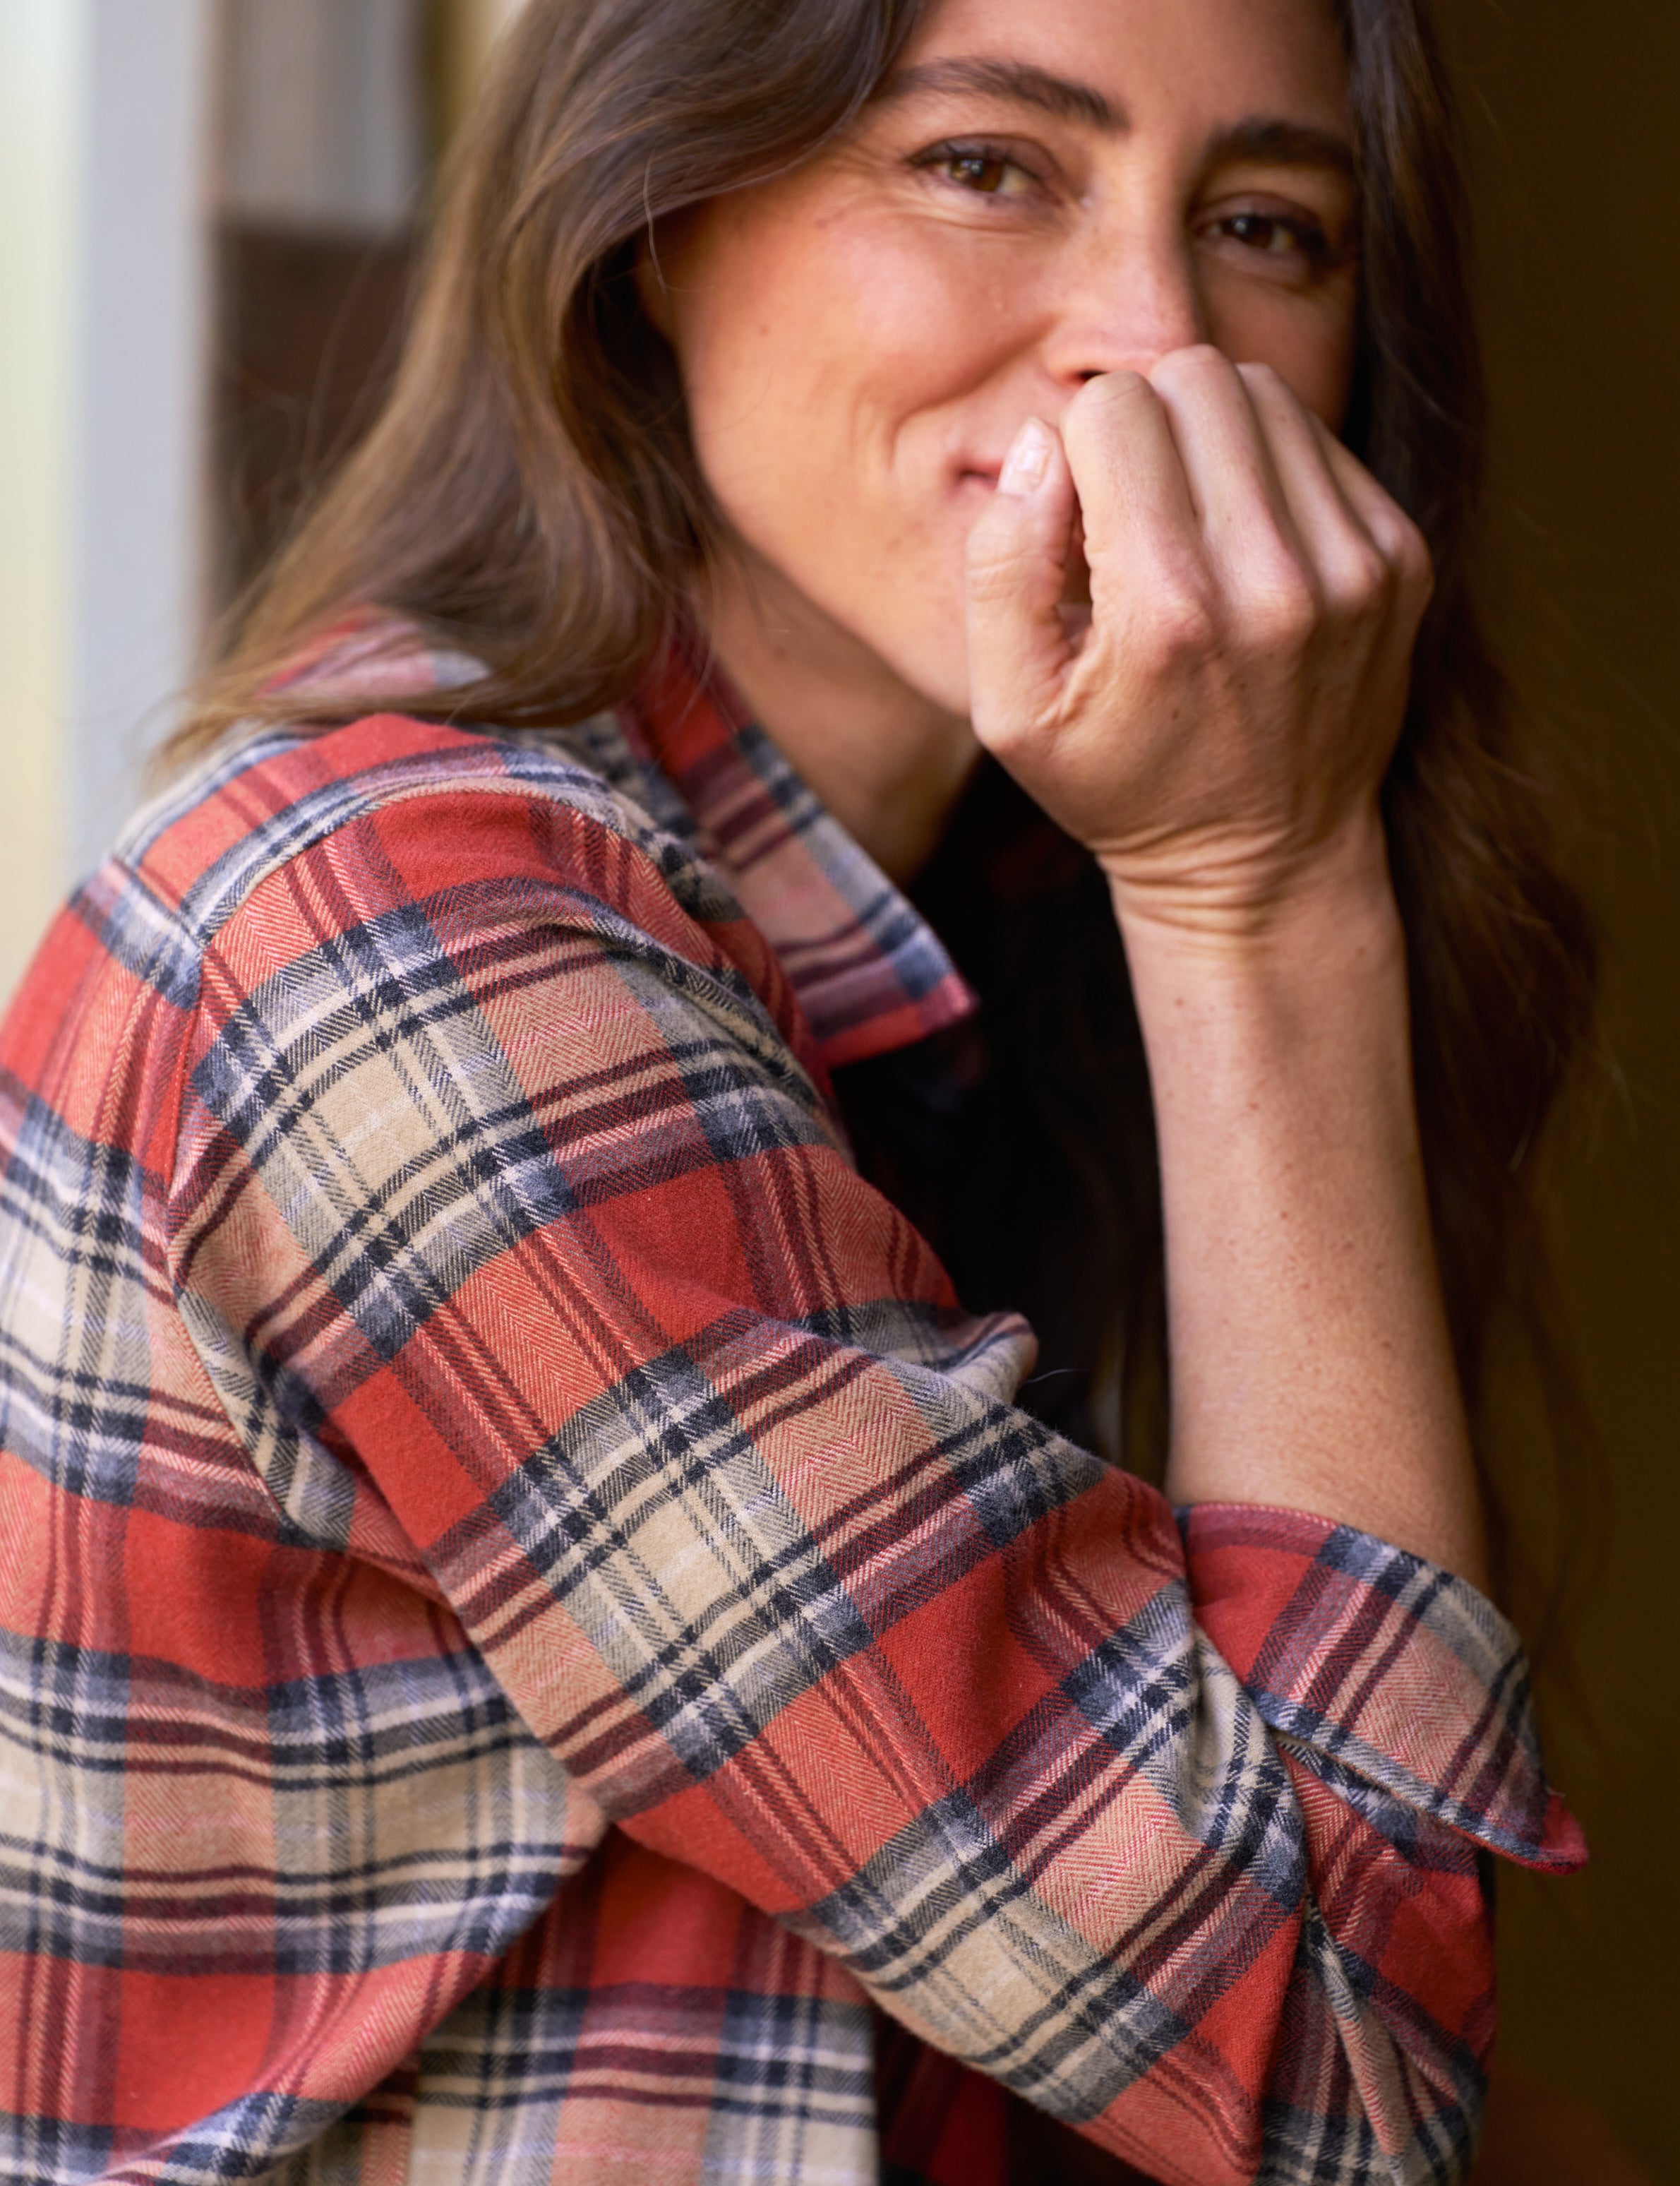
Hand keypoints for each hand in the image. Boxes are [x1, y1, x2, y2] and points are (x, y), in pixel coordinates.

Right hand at [964, 346, 1432, 941]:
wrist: (1264, 861)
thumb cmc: (1119, 784)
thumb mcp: (1011, 712)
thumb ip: (1000, 568)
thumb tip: (1044, 440)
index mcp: (1167, 610)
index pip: (1116, 407)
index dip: (1078, 449)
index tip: (1081, 521)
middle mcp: (1273, 578)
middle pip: (1195, 376)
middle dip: (1145, 420)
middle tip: (1132, 503)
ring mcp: (1353, 565)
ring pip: (1265, 391)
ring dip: (1211, 431)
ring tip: (1189, 517)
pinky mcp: (1402, 559)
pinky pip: (1321, 439)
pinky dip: (1272, 467)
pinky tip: (1246, 541)